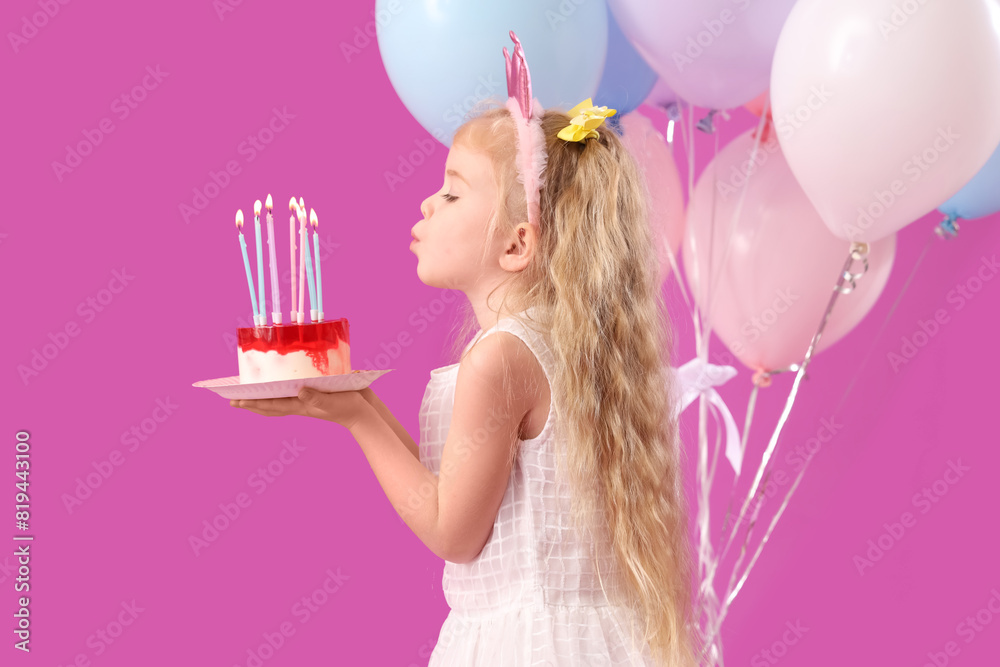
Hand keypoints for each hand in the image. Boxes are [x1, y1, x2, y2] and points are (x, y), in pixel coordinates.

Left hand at [230, 387, 370, 429]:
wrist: (366, 413)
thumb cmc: (349, 408)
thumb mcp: (332, 402)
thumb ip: (316, 398)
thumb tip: (300, 391)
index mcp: (300, 405)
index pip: (271, 405)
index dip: (252, 403)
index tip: (235, 401)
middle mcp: (301, 402)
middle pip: (271, 403)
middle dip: (253, 401)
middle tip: (235, 398)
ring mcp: (309, 397)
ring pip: (281, 396)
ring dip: (265, 394)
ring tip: (253, 389)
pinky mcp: (318, 391)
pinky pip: (295, 388)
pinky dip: (284, 385)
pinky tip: (284, 378)